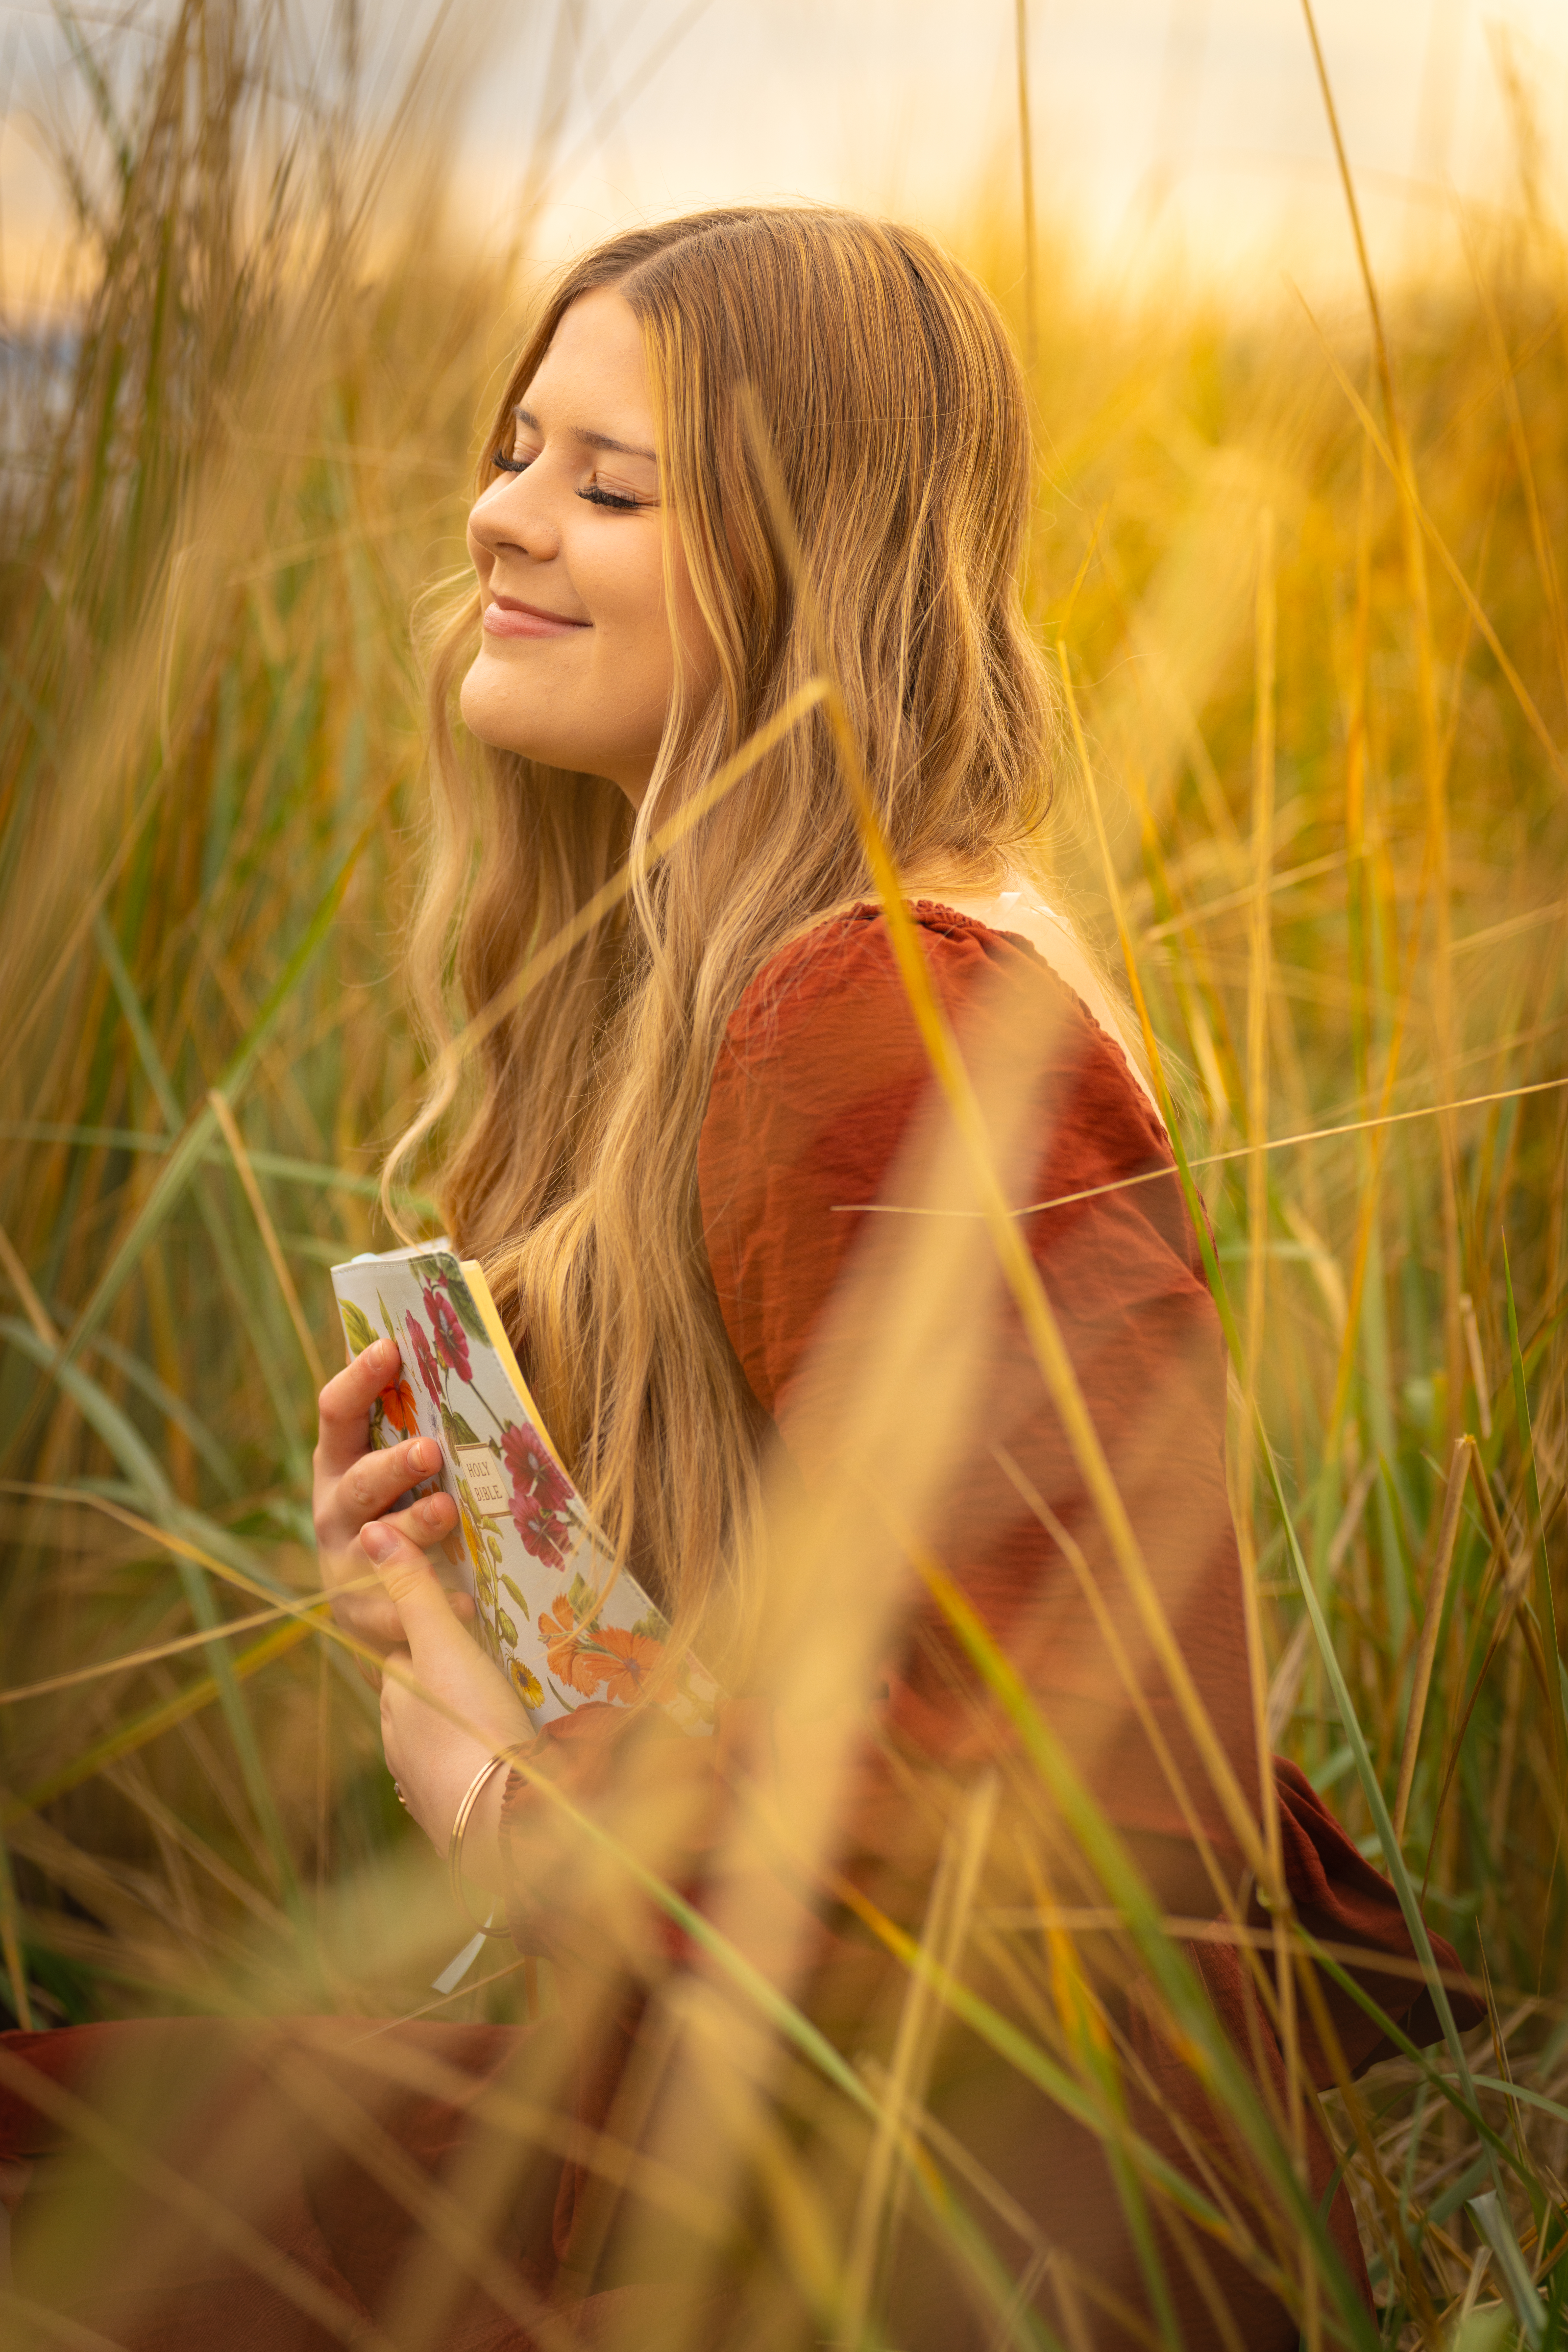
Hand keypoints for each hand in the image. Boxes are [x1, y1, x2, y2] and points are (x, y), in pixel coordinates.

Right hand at [312, 1337, 473, 1670]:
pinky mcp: (364, 1614)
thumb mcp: (393, 1466)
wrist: (375, 1606)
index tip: (389, 1346)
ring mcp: (346, 1562)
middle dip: (393, 1466)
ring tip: (447, 1511)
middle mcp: (335, 1509)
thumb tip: (449, 1352)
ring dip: (413, 1526)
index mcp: (339, 1462)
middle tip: (429, 1449)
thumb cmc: (397, 1511)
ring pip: (377, 1544)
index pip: (337, 1413)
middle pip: (359, 1482)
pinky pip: (398, 1610)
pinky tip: (469, 1603)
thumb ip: (409, 1422)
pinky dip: (434, 1605)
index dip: (358, 1379)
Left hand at [363, 1516, 535, 1885]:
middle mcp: (397, 1736)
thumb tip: (368, 1531)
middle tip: (489, 1668)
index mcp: (396, 1693)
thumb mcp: (445, 1644)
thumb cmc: (473, 1723)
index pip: (406, 1650)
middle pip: (419, 1694)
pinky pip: (454, 1776)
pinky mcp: (446, 1814)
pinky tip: (494, 1760)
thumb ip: (413, 1589)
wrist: (500, 1820)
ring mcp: (418, 1780)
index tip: (463, 1623)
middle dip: (445, 1681)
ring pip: (436, 1737)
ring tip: (497, 1713)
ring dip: (459, 1724)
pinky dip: (470, 1762)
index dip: (433, 1633)